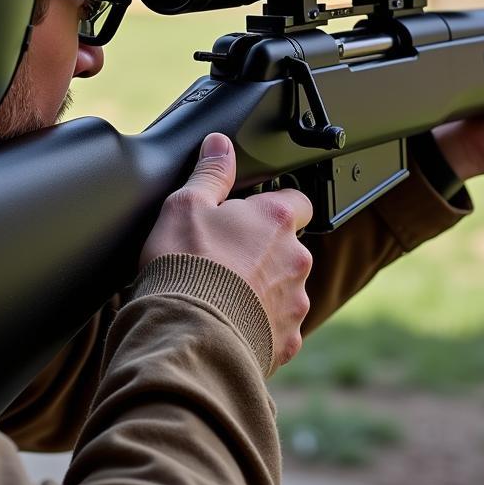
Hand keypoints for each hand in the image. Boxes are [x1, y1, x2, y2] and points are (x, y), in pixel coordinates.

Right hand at [140, 133, 313, 368]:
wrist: (186, 335)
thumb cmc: (185, 266)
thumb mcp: (185, 204)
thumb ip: (210, 172)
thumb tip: (220, 144)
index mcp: (277, 220)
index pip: (298, 201)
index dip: (274, 206)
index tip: (250, 215)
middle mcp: (296, 259)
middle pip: (289, 248)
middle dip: (265, 252)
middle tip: (225, 258)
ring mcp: (295, 302)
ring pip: (285, 289)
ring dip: (263, 290)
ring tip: (223, 295)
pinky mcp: (287, 340)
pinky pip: (278, 329)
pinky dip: (259, 327)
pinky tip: (229, 325)